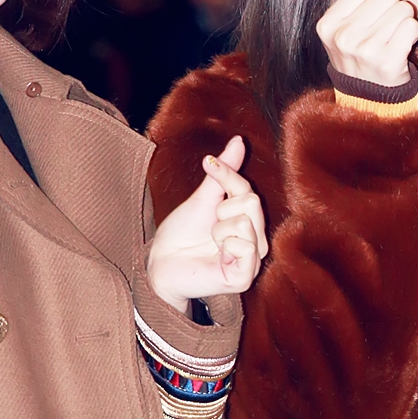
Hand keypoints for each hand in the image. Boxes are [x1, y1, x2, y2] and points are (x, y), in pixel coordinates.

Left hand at [147, 136, 268, 309]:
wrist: (160, 263)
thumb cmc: (181, 233)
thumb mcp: (204, 198)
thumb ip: (224, 173)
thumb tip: (239, 141)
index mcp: (250, 224)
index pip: (250, 189)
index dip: (227, 176)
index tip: (208, 165)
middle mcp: (257, 242)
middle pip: (252, 203)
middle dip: (221, 210)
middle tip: (210, 226)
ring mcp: (253, 261)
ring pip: (245, 223)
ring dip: (219, 230)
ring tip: (211, 243)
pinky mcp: (245, 277)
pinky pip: (245, 247)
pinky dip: (225, 246)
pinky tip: (217, 256)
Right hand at [316, 0, 417, 86]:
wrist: (369, 98)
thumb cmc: (361, 52)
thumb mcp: (352, 19)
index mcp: (328, 23)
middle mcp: (342, 37)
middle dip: (396, 4)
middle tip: (389, 23)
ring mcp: (364, 52)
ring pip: (402, 10)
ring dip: (405, 19)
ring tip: (393, 36)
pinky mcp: (386, 64)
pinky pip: (411, 27)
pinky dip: (413, 33)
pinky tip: (402, 45)